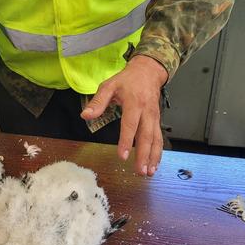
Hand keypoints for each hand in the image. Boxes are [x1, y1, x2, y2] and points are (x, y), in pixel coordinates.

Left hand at [81, 55, 167, 175]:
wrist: (148, 72)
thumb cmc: (127, 80)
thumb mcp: (109, 85)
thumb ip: (98, 101)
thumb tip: (85, 115)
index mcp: (134, 103)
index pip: (130, 125)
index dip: (126, 141)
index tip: (123, 156)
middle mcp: (147, 112)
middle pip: (146, 136)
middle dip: (144, 155)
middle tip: (140, 171)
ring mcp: (154, 117)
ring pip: (156, 139)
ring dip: (153, 157)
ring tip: (149, 172)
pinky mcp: (157, 121)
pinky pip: (159, 138)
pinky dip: (158, 152)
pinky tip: (155, 164)